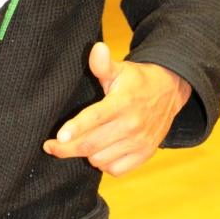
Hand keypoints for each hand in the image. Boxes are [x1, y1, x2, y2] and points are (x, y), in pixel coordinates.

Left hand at [43, 42, 191, 176]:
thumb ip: (103, 64)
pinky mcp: (145, 154)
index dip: (75, 128)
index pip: (95, 118)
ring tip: (78, 143)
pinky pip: (116, 170)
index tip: (57, 137)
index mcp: (122, 103)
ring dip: (85, 154)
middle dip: (66, 148)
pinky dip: (104, 164)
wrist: (169, 91)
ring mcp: (139, 143)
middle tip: (50, 147)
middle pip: (92, 144)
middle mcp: (131, 125)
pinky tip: (99, 151)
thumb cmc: (137, 80)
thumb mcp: (120, 69)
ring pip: (100, 159)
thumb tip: (95, 48)